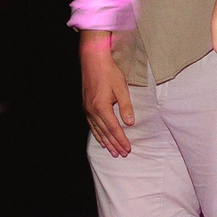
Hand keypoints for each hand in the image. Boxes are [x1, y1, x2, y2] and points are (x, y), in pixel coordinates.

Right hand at [80, 30, 135, 156]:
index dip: (121, 140)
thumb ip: (126, 107)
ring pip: (97, 131)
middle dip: (115, 145)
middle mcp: (92, 111)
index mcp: (102, 107)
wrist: (93, 61)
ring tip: (112, 152)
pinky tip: (101, 140)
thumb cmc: (109, 73)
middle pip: (105, 132)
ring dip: (106, 142)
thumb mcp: (121, 89)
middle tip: (122, 155)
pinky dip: (97, 134)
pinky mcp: (86, 106)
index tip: (128, 149)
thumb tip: (130, 123)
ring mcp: (87, 109)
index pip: (114, 128)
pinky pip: (91, 125)